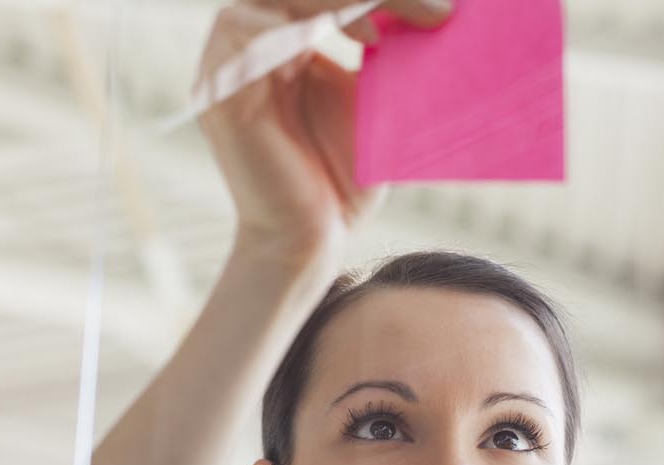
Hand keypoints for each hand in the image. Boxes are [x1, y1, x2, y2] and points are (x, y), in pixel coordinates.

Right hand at [195, 2, 451, 263]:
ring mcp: (227, 67)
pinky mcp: (220, 93)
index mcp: (280, 42)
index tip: (442, 10)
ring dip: (337, 0)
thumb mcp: (371, 100)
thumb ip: (383, 47)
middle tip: (436, 10)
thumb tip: (438, 3)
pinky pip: (246, 29)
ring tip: (386, 33)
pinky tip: (354, 42)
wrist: (312, 242)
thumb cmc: (341, 181)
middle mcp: (248, 46)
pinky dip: (301, 24)